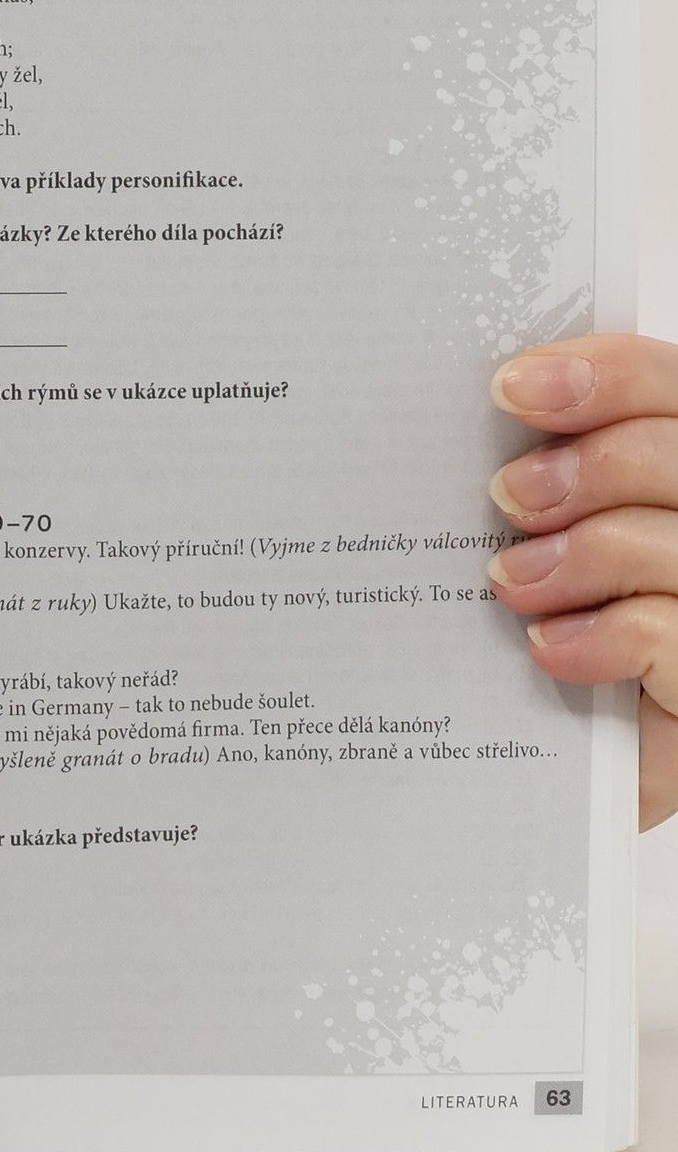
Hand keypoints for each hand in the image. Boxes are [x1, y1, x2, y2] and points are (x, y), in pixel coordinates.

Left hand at [487, 334, 677, 829]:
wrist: (561, 777)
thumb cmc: (549, 658)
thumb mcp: (545, 552)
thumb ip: (545, 485)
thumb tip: (492, 422)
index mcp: (676, 479)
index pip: (675, 386)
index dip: (609, 374)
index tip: (512, 387)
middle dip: (593, 464)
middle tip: (509, 497)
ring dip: (584, 554)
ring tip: (514, 583)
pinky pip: (669, 632)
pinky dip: (601, 637)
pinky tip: (549, 650)